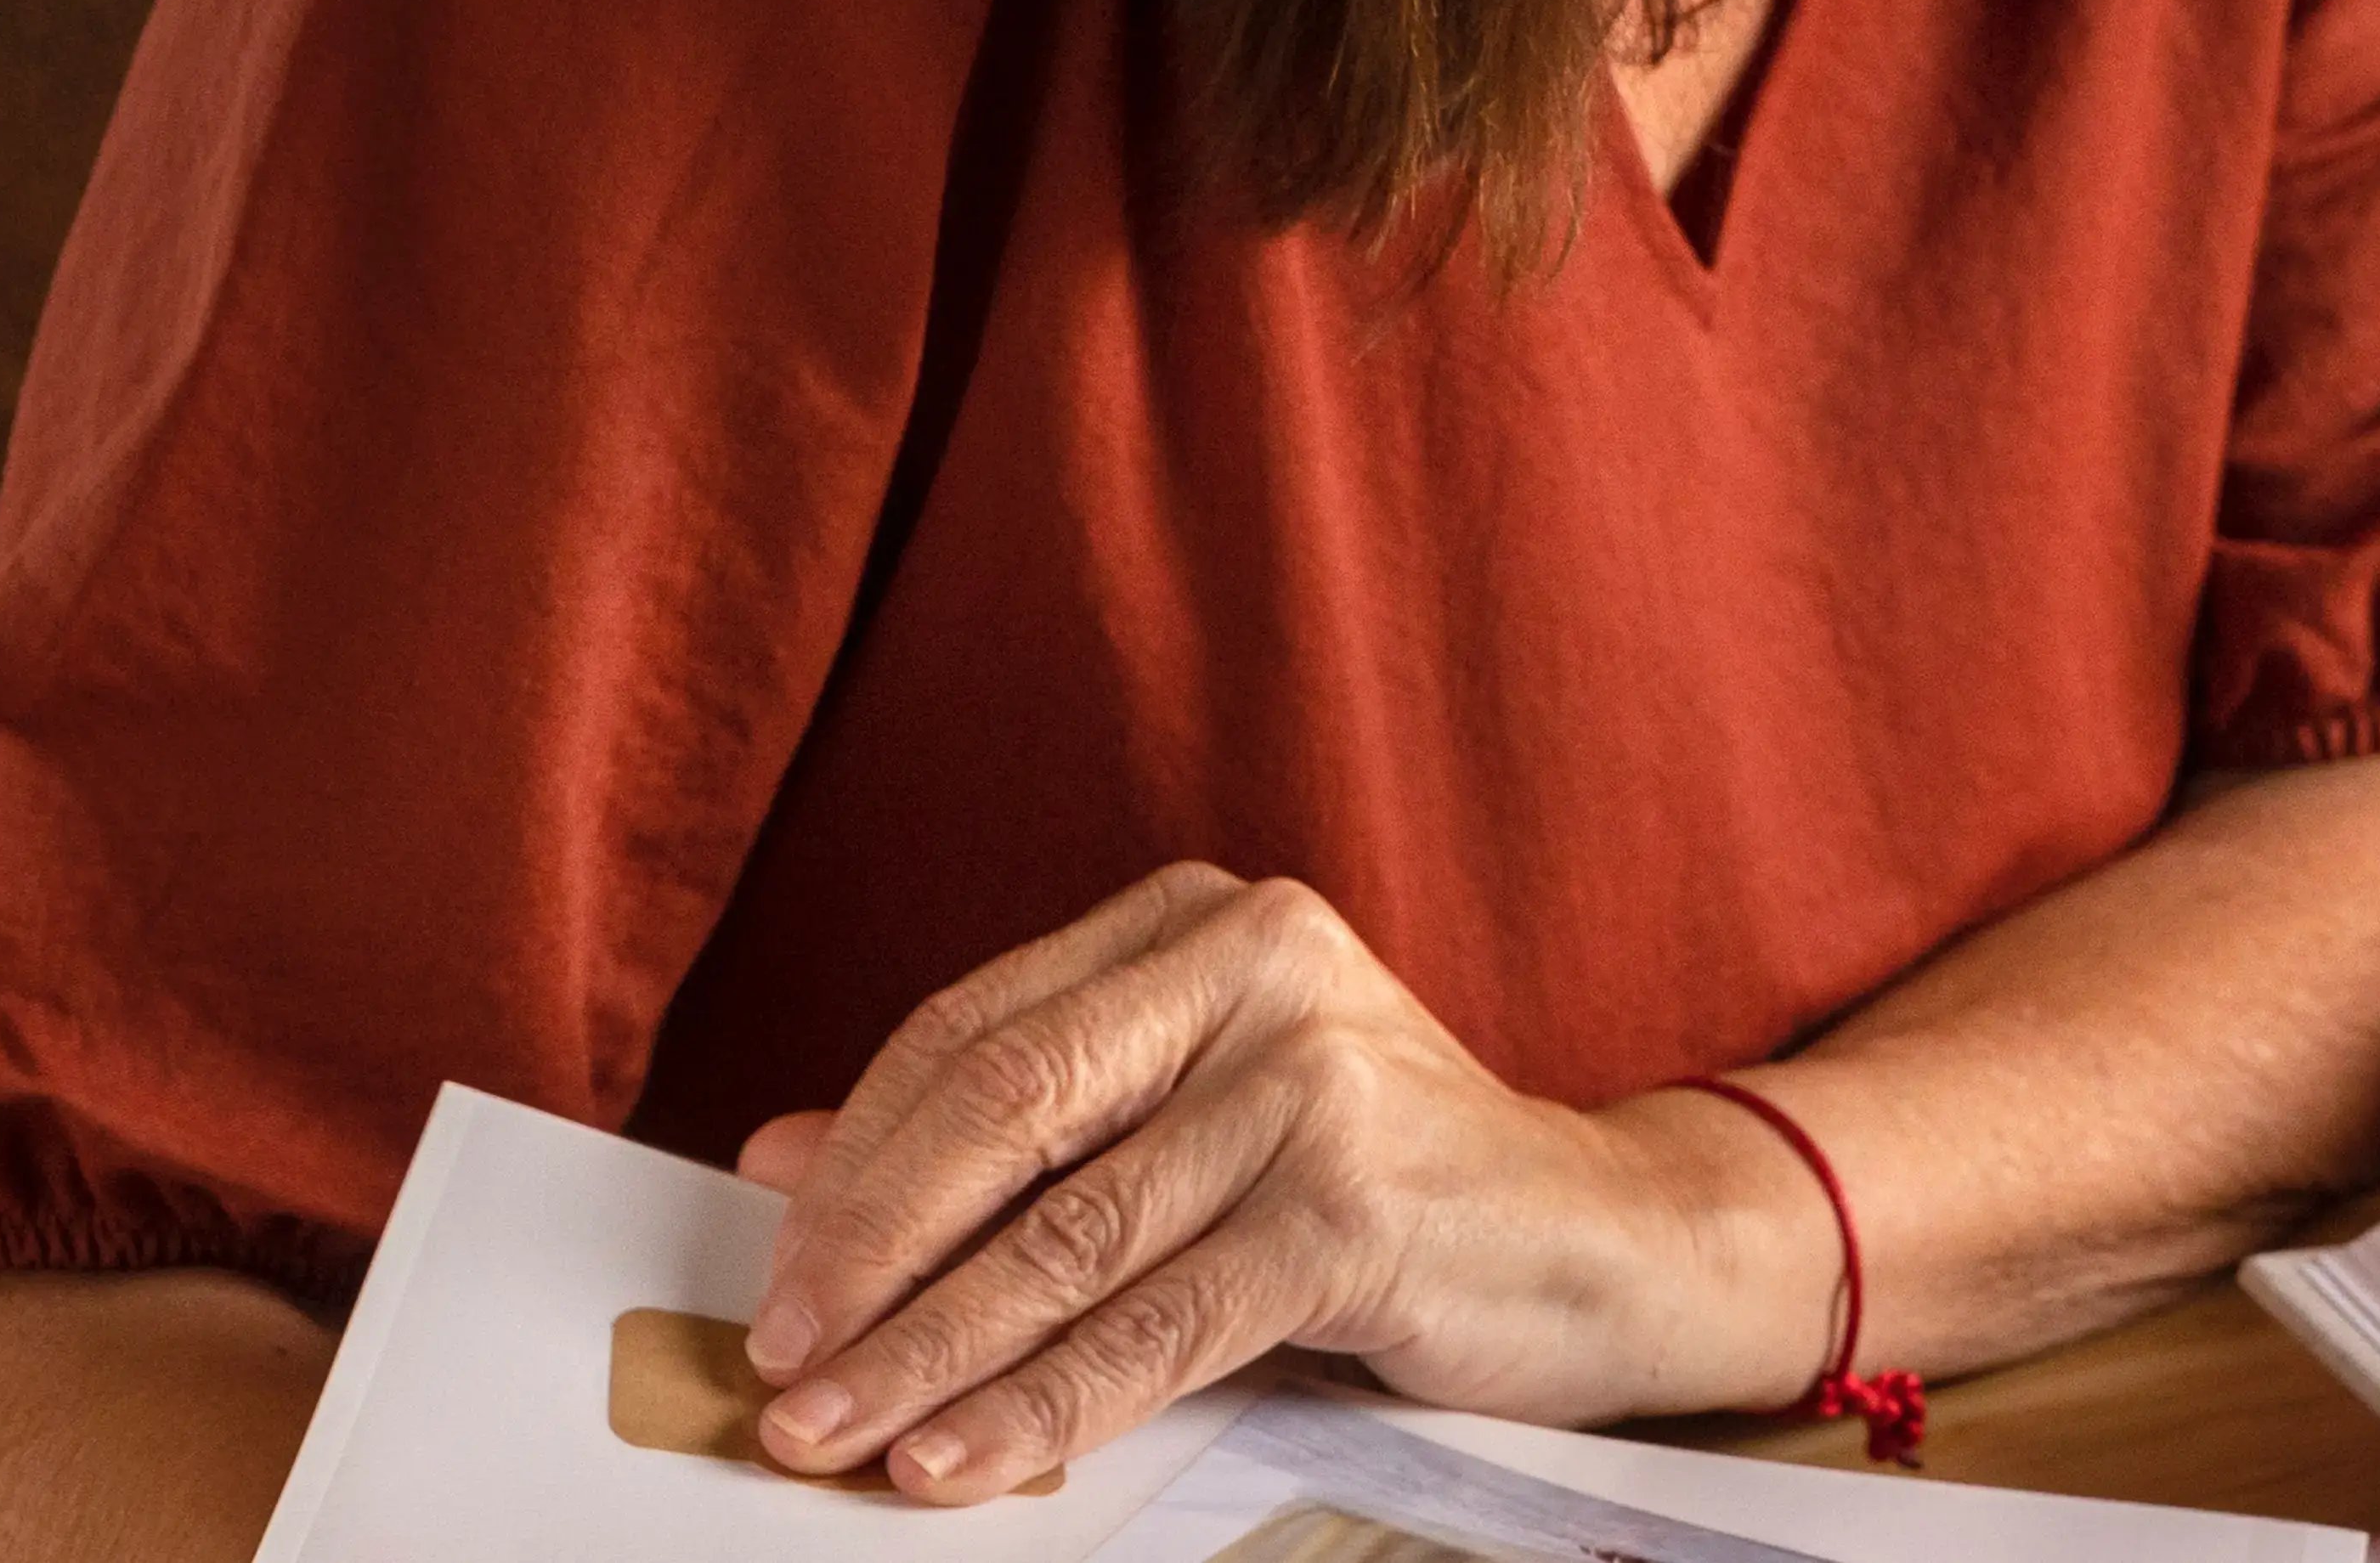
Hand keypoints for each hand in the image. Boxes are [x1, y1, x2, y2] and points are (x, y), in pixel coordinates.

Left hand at [734, 865, 1812, 1499]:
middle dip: (868, 1259)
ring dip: (928, 1356)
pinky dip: (1042, 1405)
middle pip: (1003, 1115)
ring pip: (1067, 1236)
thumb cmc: (1382, 1181)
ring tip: (837, 1435)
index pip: (975, 1034)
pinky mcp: (1353, 1205)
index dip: (856, 1167)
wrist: (1602, 1240)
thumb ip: (1014, 1128)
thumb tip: (777, 1158)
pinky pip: (1156, 1324)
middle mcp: (1261, 965)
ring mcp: (1314, 1080)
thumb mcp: (1191, 1119)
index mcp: (1205, 922)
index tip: (778, 1278)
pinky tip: (966, 1457)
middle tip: (782, 1364)